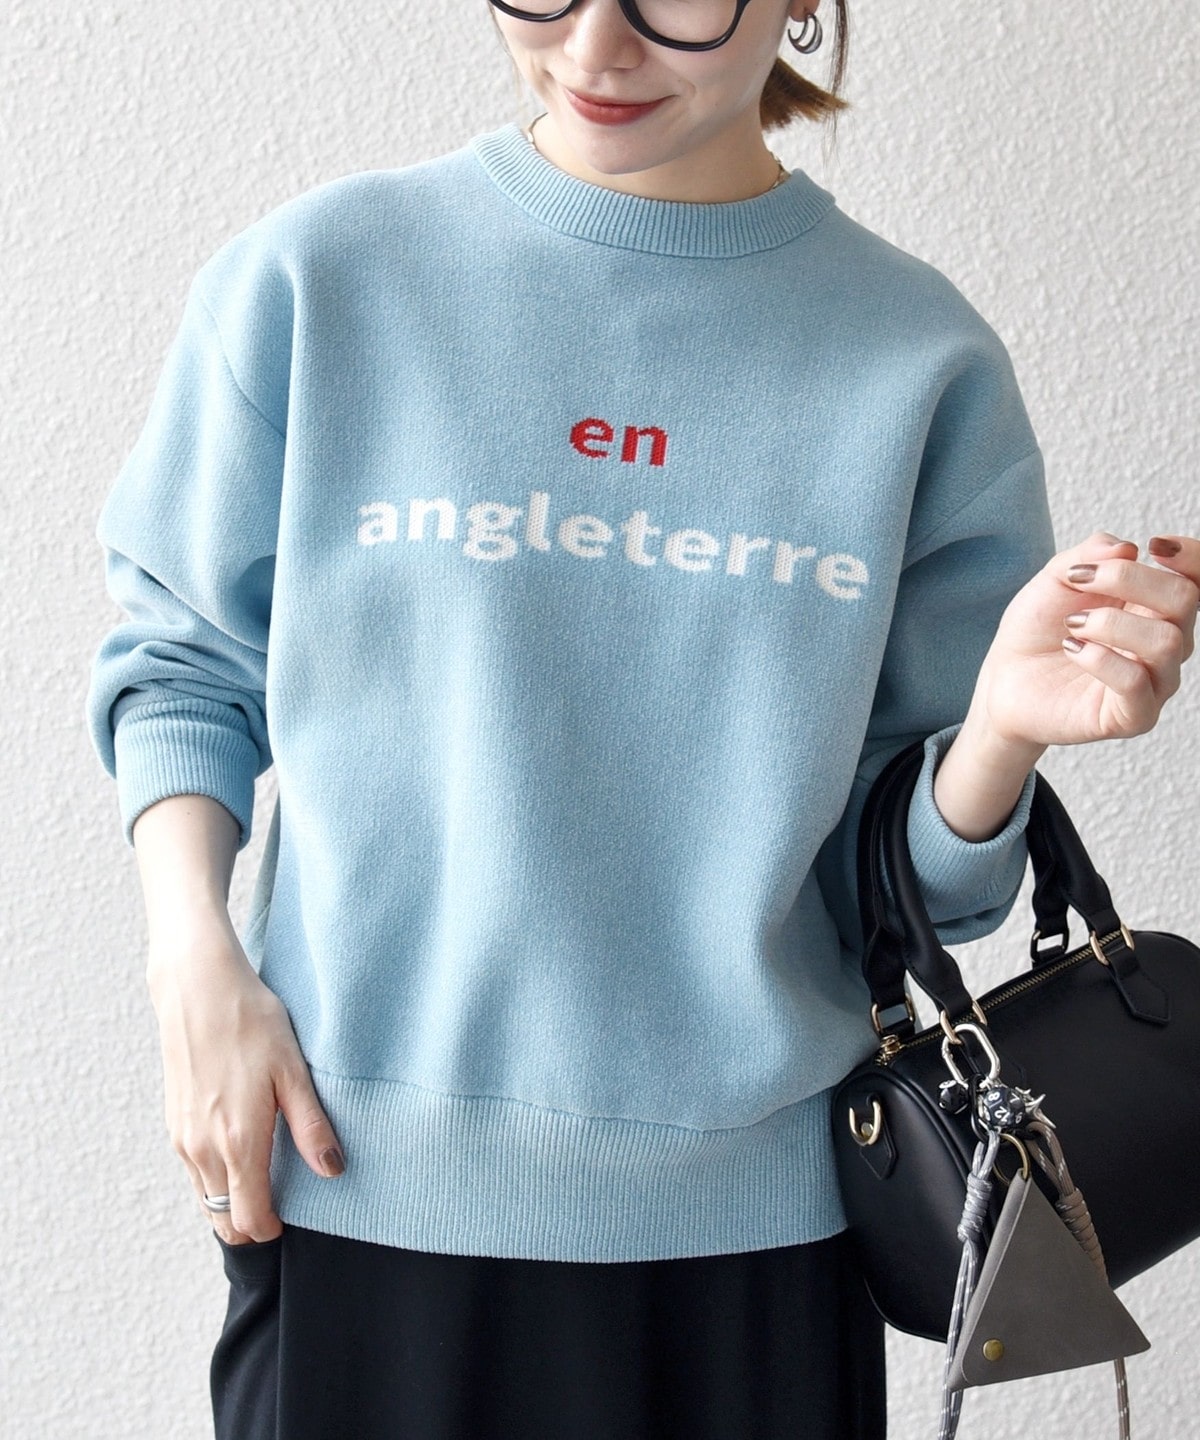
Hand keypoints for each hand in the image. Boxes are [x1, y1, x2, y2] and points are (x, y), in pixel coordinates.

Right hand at [147, 924, 344, 1244]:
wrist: (198, 989)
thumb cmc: (251, 1023)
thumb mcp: (292, 1072)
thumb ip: (310, 1127)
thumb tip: (332, 1171)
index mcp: (236, 1141)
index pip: (248, 1219)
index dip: (271, 1228)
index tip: (292, 1217)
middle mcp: (202, 1149)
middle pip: (222, 1220)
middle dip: (250, 1223)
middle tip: (281, 1205)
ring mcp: (182, 1137)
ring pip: (204, 1200)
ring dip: (230, 1204)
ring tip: (264, 1182)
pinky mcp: (173, 1122)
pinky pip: (193, 1173)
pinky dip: (213, 1181)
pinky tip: (238, 1156)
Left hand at [969, 531, 1198, 750]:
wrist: (1005, 678)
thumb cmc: (1038, 629)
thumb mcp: (1057, 578)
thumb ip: (1091, 555)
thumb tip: (1128, 549)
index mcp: (1156, 607)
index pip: (1198, 580)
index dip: (1191, 557)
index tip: (1153, 546)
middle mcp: (1166, 643)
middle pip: (1185, 599)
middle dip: (1130, 579)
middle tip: (1079, 581)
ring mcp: (1155, 682)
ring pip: (1166, 641)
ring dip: (1111, 622)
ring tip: (1072, 624)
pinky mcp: (1133, 716)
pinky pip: (1136, 683)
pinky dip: (1100, 658)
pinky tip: (1072, 649)